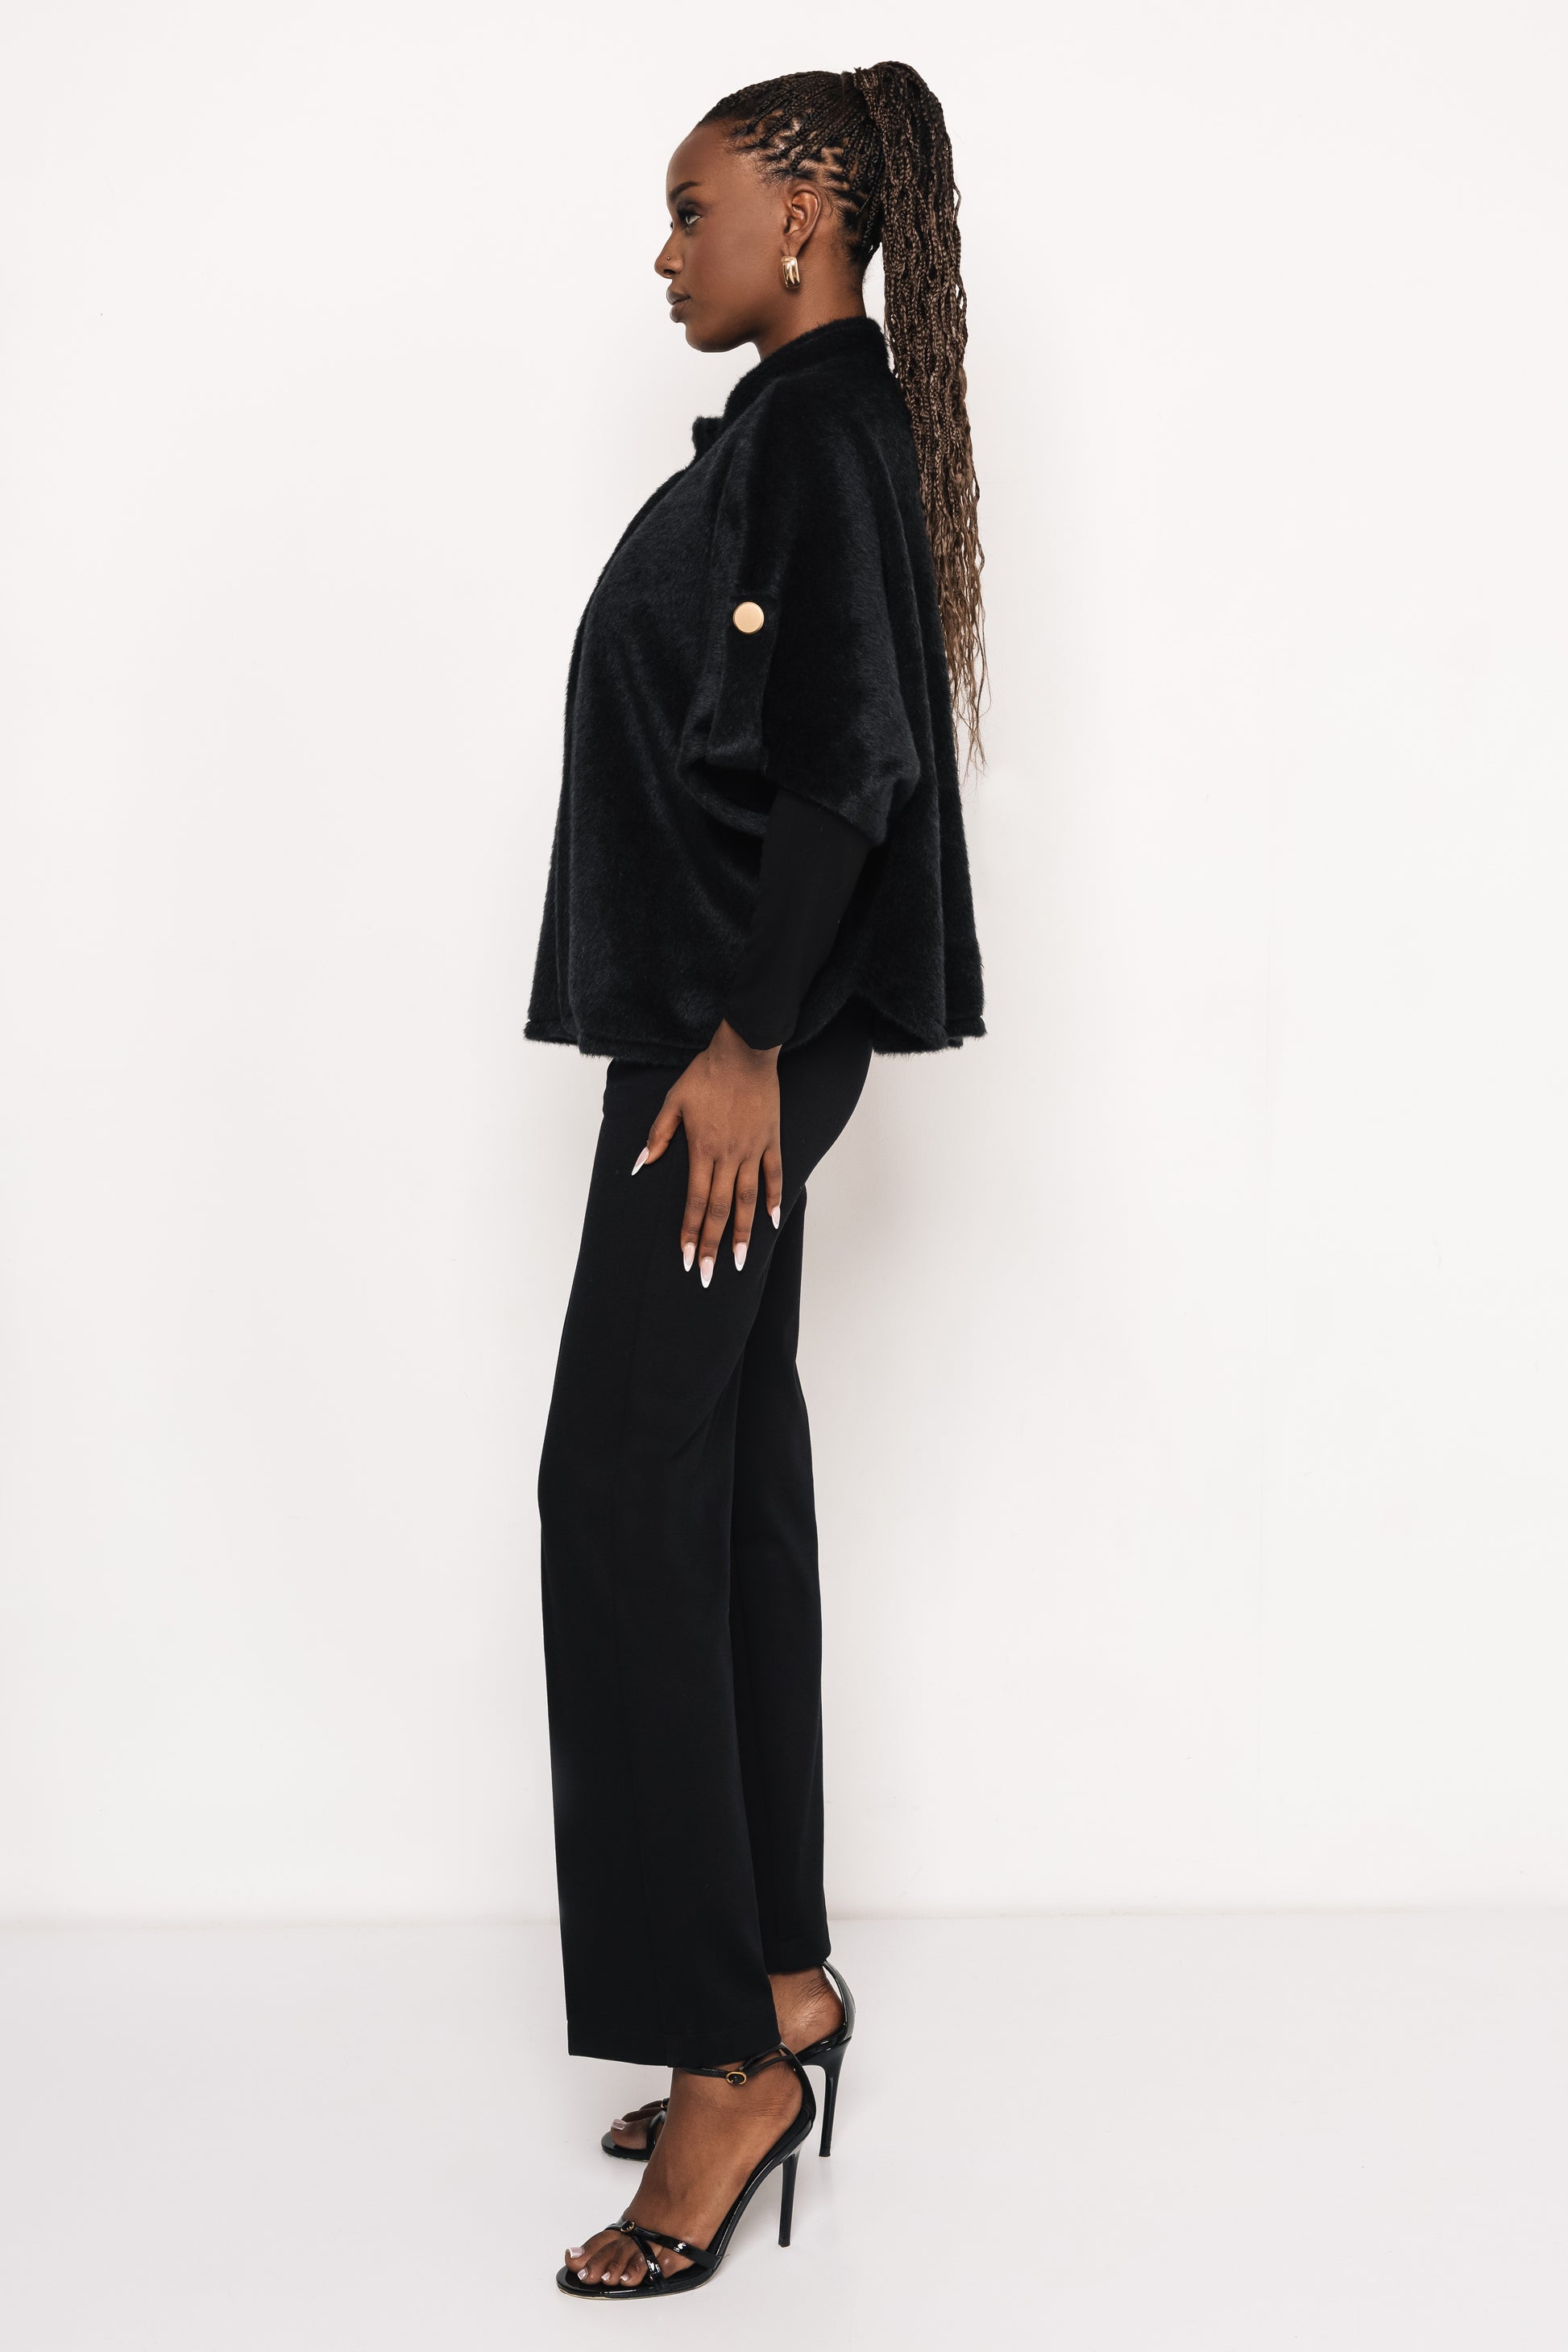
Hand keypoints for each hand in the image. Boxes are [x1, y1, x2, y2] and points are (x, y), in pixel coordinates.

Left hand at [633, 1021, 782, 1286]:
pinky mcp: (770, 1141)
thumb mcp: (673, 1101)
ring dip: (743, 1233)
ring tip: (740, 1261)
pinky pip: (774, 1175)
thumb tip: (640, 1165)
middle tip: (710, 1275)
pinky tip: (772, 1222)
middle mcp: (728, 1156)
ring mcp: (752, 1150)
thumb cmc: (706, 1074)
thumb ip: (658, 1136)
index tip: (687, 1258)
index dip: (691, 1232)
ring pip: (748, 1200)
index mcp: (702, 1150)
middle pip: (720, 1209)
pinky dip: (774, 1199)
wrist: (744, 1052)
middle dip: (713, 1244)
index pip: (695, 1201)